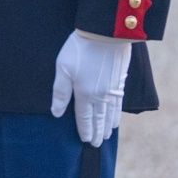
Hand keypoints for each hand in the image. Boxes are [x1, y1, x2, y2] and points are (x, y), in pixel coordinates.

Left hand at [49, 30, 131, 146]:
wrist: (107, 34)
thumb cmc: (80, 50)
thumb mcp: (63, 69)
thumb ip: (60, 93)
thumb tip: (56, 113)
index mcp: (85, 94)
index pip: (84, 118)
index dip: (85, 130)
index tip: (86, 141)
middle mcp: (101, 95)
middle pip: (99, 118)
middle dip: (97, 132)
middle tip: (97, 144)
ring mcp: (113, 88)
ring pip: (111, 112)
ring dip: (108, 125)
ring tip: (107, 134)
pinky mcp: (121, 80)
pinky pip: (119, 103)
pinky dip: (118, 113)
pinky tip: (117, 116)